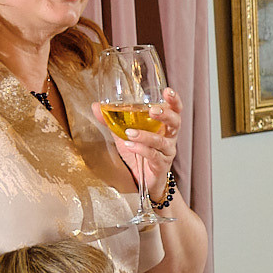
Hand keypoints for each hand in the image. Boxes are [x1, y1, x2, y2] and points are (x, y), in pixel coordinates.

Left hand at [102, 87, 180, 203]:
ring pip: (161, 141)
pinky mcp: (160, 165)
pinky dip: (141, 149)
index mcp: (164, 127)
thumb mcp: (124, 134)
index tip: (168, 91)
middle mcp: (169, 138)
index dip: (174, 100)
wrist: (143, 181)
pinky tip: (130, 145)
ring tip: (130, 133)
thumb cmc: (138, 154)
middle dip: (166, 114)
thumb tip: (96, 105)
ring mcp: (166, 152)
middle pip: (175, 123)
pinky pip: (153, 156)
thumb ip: (113, 120)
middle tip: (153, 110)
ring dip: (146, 135)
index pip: (174, 110)